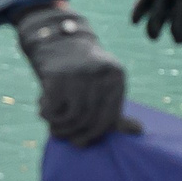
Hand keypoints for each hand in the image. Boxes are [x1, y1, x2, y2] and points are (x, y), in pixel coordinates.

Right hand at [10, 1, 136, 145]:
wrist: (57, 39)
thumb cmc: (82, 72)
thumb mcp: (102, 86)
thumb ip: (115, 109)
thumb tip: (138, 130)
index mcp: (116, 76)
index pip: (109, 117)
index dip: (94, 134)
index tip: (80, 141)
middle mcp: (101, 73)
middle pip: (91, 119)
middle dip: (75, 133)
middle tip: (62, 136)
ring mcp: (79, 73)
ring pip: (74, 117)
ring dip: (60, 127)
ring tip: (52, 126)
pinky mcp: (57, 75)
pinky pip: (54, 108)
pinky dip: (47, 115)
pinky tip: (43, 109)